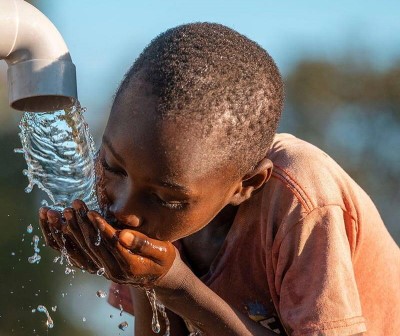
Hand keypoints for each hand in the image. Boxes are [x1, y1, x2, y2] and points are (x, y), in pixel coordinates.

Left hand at [39, 200, 176, 286]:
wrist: (158, 275)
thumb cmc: (163, 258)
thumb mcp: (163, 250)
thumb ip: (144, 243)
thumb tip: (123, 235)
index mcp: (130, 265)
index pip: (111, 244)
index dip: (100, 227)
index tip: (90, 212)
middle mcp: (114, 271)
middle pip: (94, 246)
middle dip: (82, 224)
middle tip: (74, 206)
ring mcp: (105, 271)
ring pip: (84, 250)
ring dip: (73, 231)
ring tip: (66, 212)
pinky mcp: (99, 267)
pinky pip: (80, 255)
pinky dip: (70, 241)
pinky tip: (62, 227)